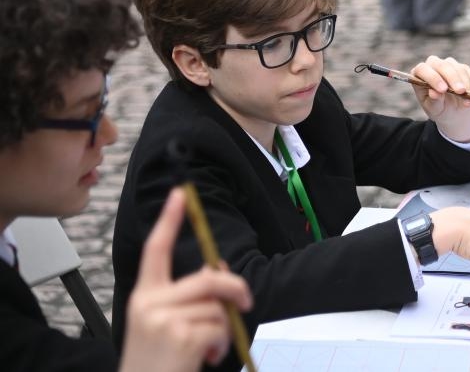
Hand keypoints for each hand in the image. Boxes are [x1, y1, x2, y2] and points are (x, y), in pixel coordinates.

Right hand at [119, 189, 252, 371]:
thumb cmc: (157, 359)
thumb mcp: (163, 323)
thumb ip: (188, 296)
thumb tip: (219, 269)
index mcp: (144, 295)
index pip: (155, 250)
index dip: (169, 220)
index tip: (180, 194)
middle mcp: (149, 302)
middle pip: (207, 278)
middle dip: (234, 288)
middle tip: (246, 303)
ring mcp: (163, 319)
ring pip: (217, 307)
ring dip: (223, 329)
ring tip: (208, 347)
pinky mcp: (180, 337)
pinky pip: (219, 328)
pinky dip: (221, 345)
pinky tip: (205, 357)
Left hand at [410, 56, 469, 142]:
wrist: (452, 111)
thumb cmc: (438, 109)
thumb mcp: (434, 109)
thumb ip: (433, 101)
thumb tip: (434, 93)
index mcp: (419, 75)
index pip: (422, 69)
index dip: (433, 78)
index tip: (443, 90)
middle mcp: (432, 66)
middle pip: (441, 65)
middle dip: (452, 78)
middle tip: (461, 92)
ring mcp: (447, 64)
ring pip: (456, 68)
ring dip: (464, 84)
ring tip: (466, 103)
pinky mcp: (460, 67)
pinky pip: (467, 72)